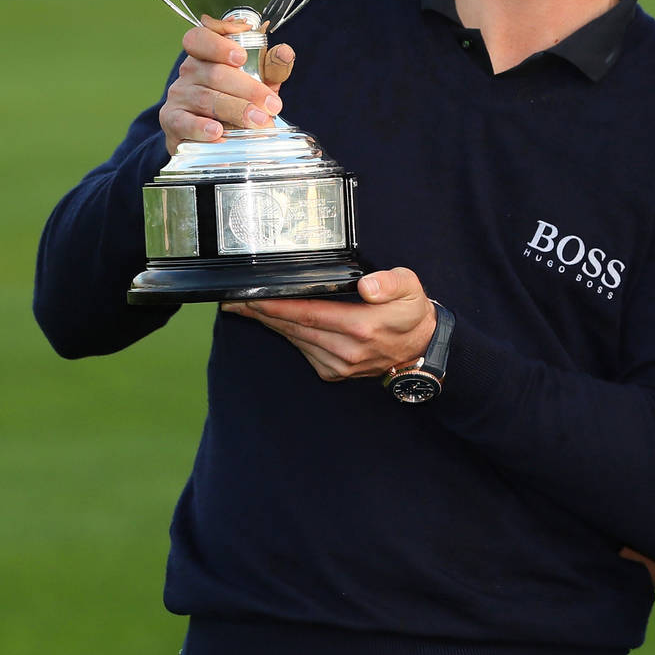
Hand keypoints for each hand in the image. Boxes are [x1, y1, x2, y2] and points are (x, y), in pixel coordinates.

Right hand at [159, 15, 296, 154]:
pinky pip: (184, 122)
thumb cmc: (235, 100)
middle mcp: (189, 71)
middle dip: (248, 89)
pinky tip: (217, 132)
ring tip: (259, 121)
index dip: (219, 45)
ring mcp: (179, 95)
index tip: (241, 57)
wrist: (207, 134)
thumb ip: (271, 67)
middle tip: (272, 105)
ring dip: (235, 109)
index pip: (201, 38)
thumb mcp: (257, 81)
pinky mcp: (172, 121)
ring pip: (206, 98)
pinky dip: (201, 127)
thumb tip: (285, 52)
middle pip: (214, 73)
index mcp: (206, 54)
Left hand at [224, 268, 435, 381]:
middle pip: (293, 327)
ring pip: (294, 340)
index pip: (308, 312)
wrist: (421, 350)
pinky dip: (286, 335)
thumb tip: (368, 286)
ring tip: (245, 307)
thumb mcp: (411, 288)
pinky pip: (302, 350)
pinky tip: (273, 322)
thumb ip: (391, 282)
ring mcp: (339, 365)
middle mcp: (346, 350)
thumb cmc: (411, 313)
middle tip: (233, 299)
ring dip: (268, 324)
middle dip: (261, 312)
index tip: (251, 296)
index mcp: (361, 326)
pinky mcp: (334, 372)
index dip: (276, 305)